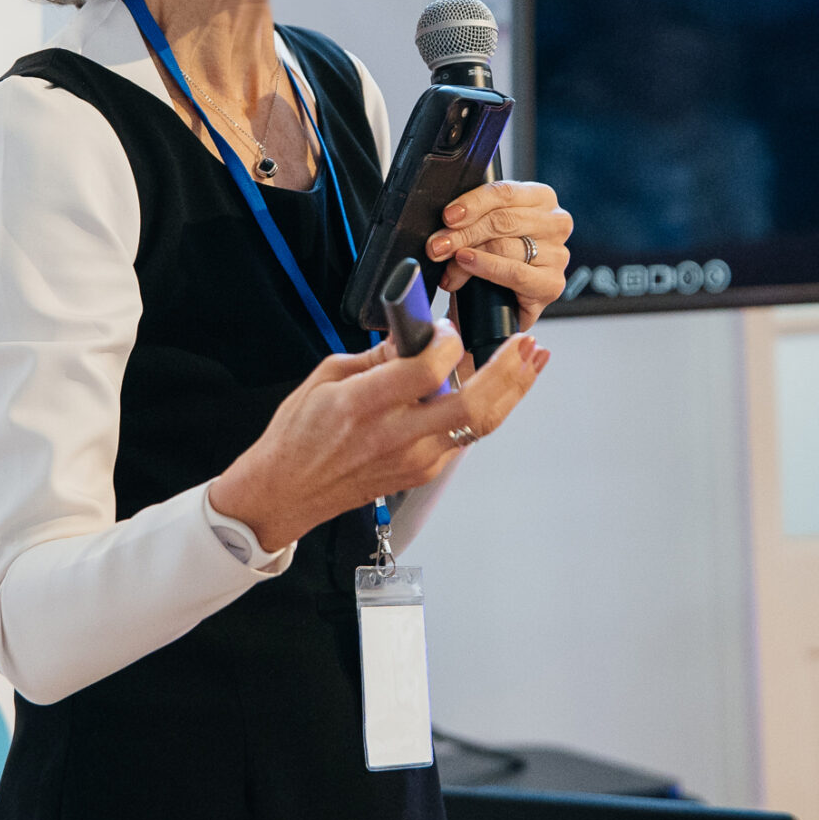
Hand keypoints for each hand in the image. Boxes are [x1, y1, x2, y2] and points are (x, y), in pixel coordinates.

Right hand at [208, 320, 548, 553]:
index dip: (447, 344)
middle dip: (507, 371)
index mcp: (365, 406)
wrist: (286, 492)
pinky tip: (500, 388)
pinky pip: (465, 438)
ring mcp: (414, 460)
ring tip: (532, 362)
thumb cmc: (298, 436)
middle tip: (526, 342)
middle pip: (471, 405)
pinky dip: (487, 410)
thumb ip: (377, 356)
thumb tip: (414, 337)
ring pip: (480, 425)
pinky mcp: (422, 473)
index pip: (426, 372)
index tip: (447, 327)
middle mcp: (396, 437)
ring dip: (513, 391)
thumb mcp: (325, 378)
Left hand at [425, 180, 573, 330]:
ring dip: (467, 253)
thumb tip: (446, 224)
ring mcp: (558, 255)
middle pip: (503, 220)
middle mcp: (556, 223)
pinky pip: (515, 272)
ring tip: (446, 261)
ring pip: (505, 246)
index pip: (505, 192)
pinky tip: (468, 265)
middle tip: (437, 245)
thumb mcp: (483, 228)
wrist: (496, 306)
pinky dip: (487, 268)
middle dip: (463, 233)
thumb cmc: (492, 258)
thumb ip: (472, 218)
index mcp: (541, 198)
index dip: (473, 203)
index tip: (448, 216)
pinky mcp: (553, 284)